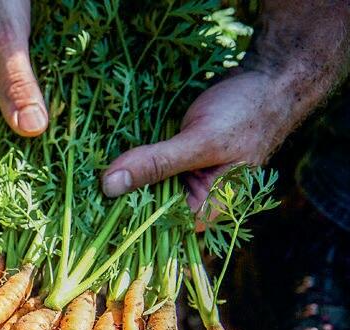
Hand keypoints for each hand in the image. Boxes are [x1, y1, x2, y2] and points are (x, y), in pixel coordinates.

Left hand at [102, 1, 349, 217]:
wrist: (267, 79)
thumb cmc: (246, 113)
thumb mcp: (200, 141)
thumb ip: (158, 163)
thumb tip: (109, 186)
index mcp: (206, 209)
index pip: (156, 229)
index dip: (123, 221)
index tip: (91, 208)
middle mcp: (192, 200)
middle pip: (143, 208)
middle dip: (116, 196)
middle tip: (82, 186)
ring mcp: (181, 179)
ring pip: (140, 185)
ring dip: (118, 175)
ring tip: (87, 168)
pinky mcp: (173, 159)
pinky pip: (144, 164)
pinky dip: (128, 157)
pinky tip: (103, 151)